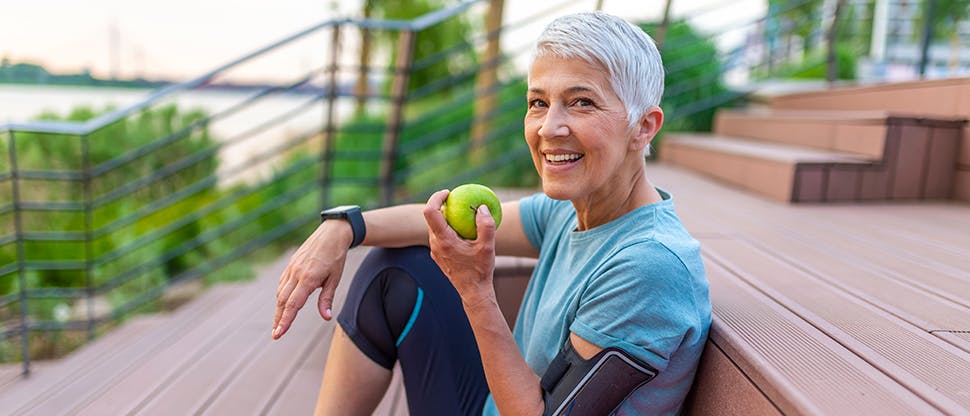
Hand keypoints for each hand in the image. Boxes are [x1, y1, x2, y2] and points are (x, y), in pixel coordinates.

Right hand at [272, 220, 352, 339]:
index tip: (278, 333)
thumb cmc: (336, 257)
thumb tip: (326, 317)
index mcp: (308, 278)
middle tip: (276, 334)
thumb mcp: (335, 278)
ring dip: (279, 309)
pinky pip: (283, 283)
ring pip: (280, 292)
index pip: (293, 304)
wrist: (332, 233)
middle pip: (283, 301)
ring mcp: (292, 268)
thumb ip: (327, 298)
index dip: (285, 320)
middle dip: (279, 319)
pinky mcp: (291, 265)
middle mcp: (296, 274)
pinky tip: (283, 303)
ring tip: (279, 323)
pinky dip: (281, 295)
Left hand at [423, 190, 496, 306]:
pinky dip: (448, 229)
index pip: (431, 212)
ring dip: (445, 218)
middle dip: (441, 205)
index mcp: (444, 240)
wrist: (473, 292)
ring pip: (434, 228)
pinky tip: (462, 230)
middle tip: (457, 200)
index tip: (449, 192)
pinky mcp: (438, 256)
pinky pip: (439, 237)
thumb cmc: (480, 270)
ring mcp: (435, 252)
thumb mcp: (488, 247)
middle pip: (431, 218)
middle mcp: (435, 245)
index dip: (436, 197)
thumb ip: (486, 225)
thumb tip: (481, 207)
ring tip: (461, 214)